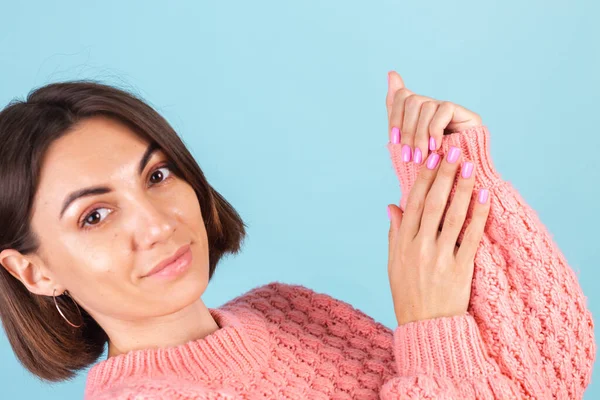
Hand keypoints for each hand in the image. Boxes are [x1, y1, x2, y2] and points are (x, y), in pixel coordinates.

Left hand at [385, 70, 481, 163]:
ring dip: (420, 135)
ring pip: (425, 106)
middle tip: (409, 155)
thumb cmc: (427, 165)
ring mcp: (448, 109)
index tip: (394, 140)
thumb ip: (396, 109)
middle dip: (407, 131)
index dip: (395, 116)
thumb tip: (391, 72)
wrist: (452, 181)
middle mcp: (432, 106)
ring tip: (421, 156)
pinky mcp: (465, 114)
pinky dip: (435, 130)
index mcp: (416, 112)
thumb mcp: (404, 140)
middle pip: (412, 100)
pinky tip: (436, 146)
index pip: (401, 96)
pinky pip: (443, 110)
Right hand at [387, 150, 490, 325]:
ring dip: (462, 188)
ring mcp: (440, 256)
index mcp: (403, 242)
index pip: (413, 203)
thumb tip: (392, 205)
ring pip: (452, 215)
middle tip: (454, 152)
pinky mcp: (460, 268)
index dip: (423, 179)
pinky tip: (484, 196)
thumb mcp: (393, 262)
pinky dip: (478, 215)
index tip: (432, 158)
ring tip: (470, 167)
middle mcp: (420, 246)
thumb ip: (394, 232)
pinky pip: (471, 236)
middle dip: (444, 175)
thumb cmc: (407, 292)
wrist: (425, 326)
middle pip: (433, 203)